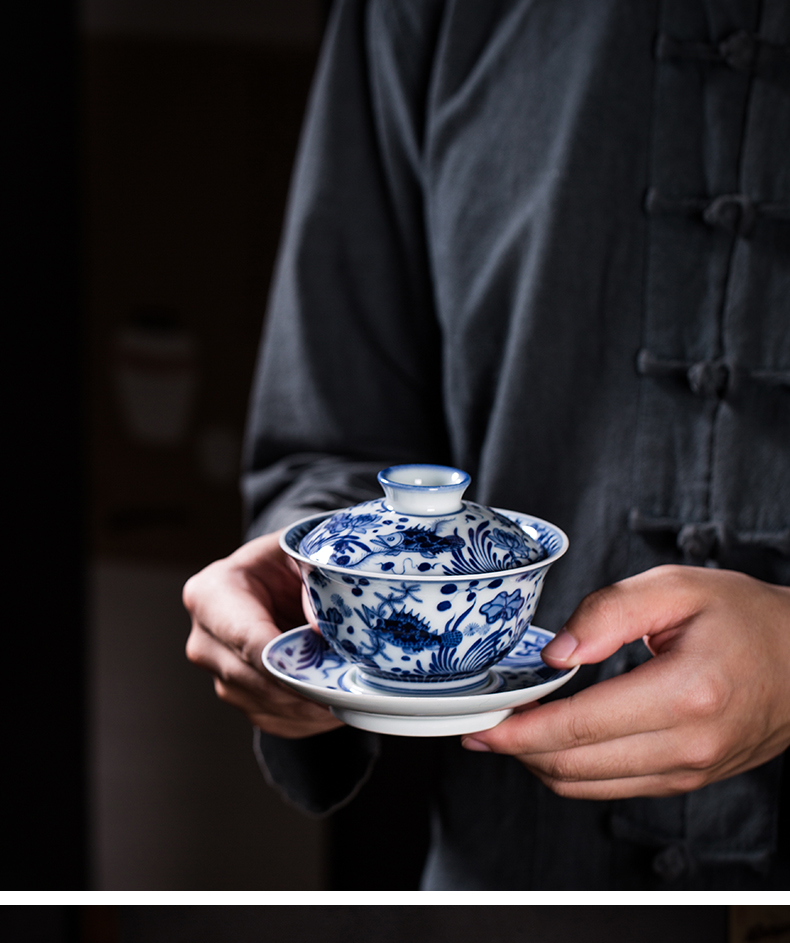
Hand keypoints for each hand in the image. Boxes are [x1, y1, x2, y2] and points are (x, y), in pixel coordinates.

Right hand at [184, 531, 343, 737]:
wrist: (269, 581)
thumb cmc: (282, 562)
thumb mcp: (299, 552)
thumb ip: (313, 580)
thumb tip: (324, 630)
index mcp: (210, 596)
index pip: (247, 640)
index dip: (287, 661)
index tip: (325, 674)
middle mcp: (205, 641)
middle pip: (257, 679)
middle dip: (308, 686)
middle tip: (352, 687)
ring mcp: (218, 676)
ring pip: (269, 706)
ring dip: (313, 704)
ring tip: (352, 693)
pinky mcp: (239, 698)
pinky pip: (276, 720)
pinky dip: (309, 716)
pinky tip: (336, 701)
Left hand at [461, 565, 789, 798]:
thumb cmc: (742, 616)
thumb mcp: (675, 587)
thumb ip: (607, 613)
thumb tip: (555, 653)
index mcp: (685, 693)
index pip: (579, 727)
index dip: (519, 730)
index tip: (480, 724)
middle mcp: (688, 745)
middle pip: (574, 766)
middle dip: (517, 750)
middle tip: (481, 725)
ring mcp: (689, 771)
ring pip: (588, 786)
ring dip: (539, 763)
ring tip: (510, 731)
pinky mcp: (687, 779)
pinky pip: (613, 788)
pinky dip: (573, 769)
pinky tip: (553, 740)